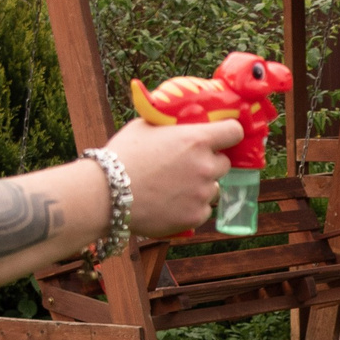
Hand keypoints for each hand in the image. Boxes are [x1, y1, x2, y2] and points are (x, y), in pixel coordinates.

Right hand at [101, 116, 245, 237]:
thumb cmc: (121, 156)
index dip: (229, 133)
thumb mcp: (145, 127)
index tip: (223, 136)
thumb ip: (171, 126)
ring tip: (173, 187)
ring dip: (200, 187)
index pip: (234, 131)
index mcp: (196, 139)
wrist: (105, 194)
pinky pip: (202, 210)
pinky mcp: (194, 216)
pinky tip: (170, 203)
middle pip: (224, 164)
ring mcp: (202, 193)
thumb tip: (179, 123)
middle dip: (210, 163)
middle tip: (188, 166)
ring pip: (213, 189)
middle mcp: (205, 166)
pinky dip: (191, 207)